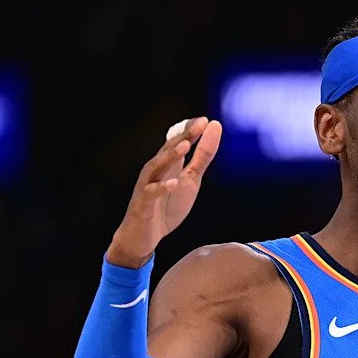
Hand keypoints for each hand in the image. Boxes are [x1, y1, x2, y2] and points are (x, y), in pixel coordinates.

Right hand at [107, 117, 222, 267]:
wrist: (143, 237)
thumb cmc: (166, 206)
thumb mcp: (190, 180)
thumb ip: (202, 157)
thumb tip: (214, 130)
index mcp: (167, 165)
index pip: (177, 142)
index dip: (189, 131)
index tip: (205, 120)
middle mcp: (155, 171)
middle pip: (168, 150)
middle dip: (183, 137)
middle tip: (198, 124)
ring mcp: (147, 187)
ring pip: (156, 168)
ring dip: (170, 156)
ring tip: (184, 145)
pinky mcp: (143, 205)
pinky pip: (150, 194)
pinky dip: (160, 188)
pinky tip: (172, 183)